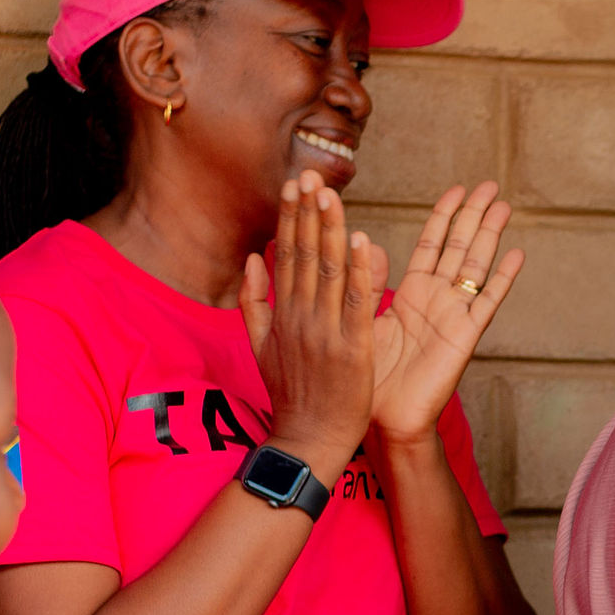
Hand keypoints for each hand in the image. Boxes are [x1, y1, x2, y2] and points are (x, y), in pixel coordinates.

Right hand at [242, 172, 385, 474]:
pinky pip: (356, 304)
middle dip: (308, 212)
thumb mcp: (260, 346)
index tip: (294, 184)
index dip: (291, 218)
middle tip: (310, 174)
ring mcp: (325, 332)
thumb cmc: (290, 395)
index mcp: (282, 314)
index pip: (286, 255)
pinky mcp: (352, 350)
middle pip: (305, 255)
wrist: (308, 440)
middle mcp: (300, 317)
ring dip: (331, 230)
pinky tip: (363, 241)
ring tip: (331, 193)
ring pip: (328, 272)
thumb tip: (251, 257)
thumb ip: (254, 300)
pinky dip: (359, 272)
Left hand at [369, 183, 523, 447]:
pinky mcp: (464, 336)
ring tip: (504, 206)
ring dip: (490, 235)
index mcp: (412, 294)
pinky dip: (503, 279)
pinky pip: (487, 302)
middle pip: (460, 247)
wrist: (382, 418)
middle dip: (475, 215)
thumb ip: (367, 282)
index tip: (457, 189)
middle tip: (490, 185)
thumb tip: (364, 242)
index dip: (444, 216)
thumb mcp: (361, 318)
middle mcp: (438, 300)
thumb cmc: (368, 376)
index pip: (432, 245)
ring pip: (476, 265)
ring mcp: (454, 316)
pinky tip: (517, 255)